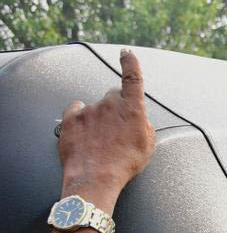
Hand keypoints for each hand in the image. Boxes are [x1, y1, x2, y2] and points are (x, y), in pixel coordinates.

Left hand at [58, 48, 155, 196]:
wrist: (95, 178)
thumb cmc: (123, 165)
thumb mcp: (148, 147)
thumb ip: (145, 126)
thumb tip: (139, 120)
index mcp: (132, 109)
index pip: (132, 78)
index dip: (130, 63)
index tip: (126, 54)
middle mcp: (109, 104)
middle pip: (113, 96)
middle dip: (115, 109)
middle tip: (116, 130)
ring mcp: (89, 110)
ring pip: (95, 107)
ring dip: (98, 119)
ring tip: (99, 142)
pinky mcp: (71, 118)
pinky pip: (76, 111)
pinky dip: (81, 119)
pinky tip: (85, 135)